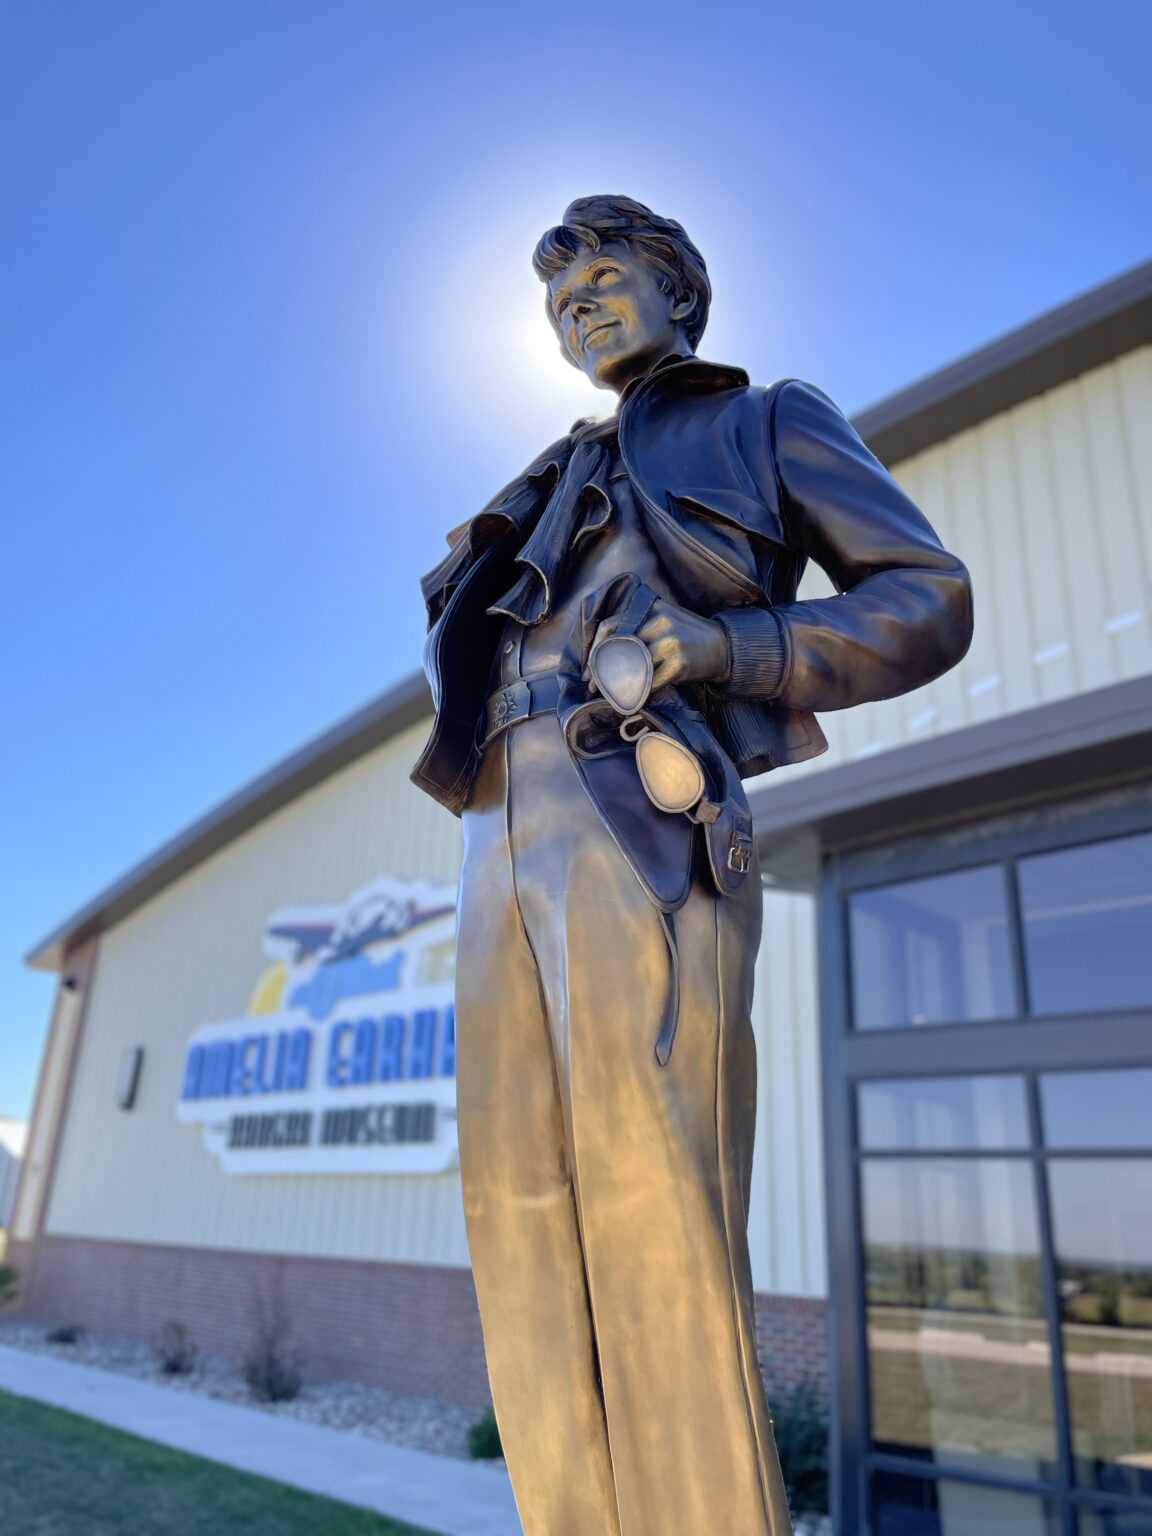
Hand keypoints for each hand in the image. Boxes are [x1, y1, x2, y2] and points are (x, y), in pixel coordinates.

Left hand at [589, 597, 730, 690]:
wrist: (724, 647)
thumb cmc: (688, 635)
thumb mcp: (664, 618)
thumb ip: (639, 625)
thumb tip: (601, 648)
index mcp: (652, 609)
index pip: (610, 626)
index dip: (594, 650)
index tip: (588, 668)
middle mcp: (660, 622)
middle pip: (616, 648)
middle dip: (600, 671)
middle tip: (593, 686)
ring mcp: (670, 643)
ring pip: (632, 667)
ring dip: (618, 686)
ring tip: (610, 695)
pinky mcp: (679, 664)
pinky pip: (650, 682)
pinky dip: (640, 693)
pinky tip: (634, 699)